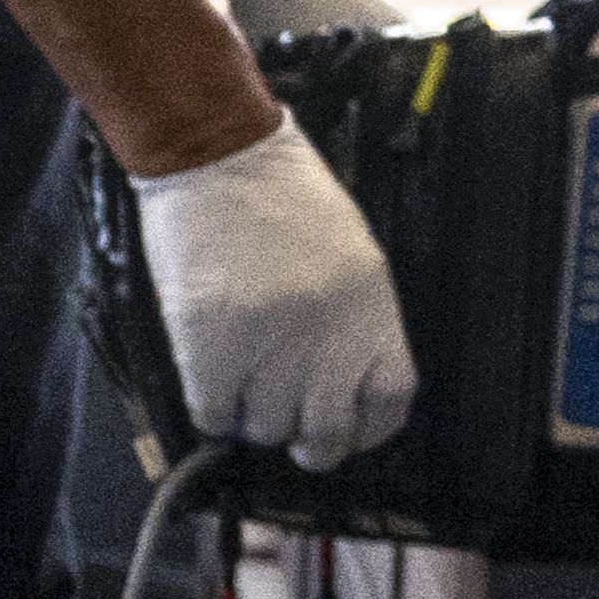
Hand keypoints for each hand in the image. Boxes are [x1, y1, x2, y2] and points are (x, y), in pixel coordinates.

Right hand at [130, 123, 412, 460]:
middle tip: (294, 431)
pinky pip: (214, 413)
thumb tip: (340, 381)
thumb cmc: (283, 196)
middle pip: (327, 433)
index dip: (368, 429)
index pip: (388, 402)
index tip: (350, 429)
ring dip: (254, 417)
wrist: (219, 154)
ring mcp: (267, 347)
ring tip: (245, 382)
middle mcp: (325, 337)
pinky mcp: (211, 348)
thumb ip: (355, 319)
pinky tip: (213, 380)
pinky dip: (213, 409)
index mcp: (369, 310)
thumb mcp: (349, 254)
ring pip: (266, 428)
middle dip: (311, 444)